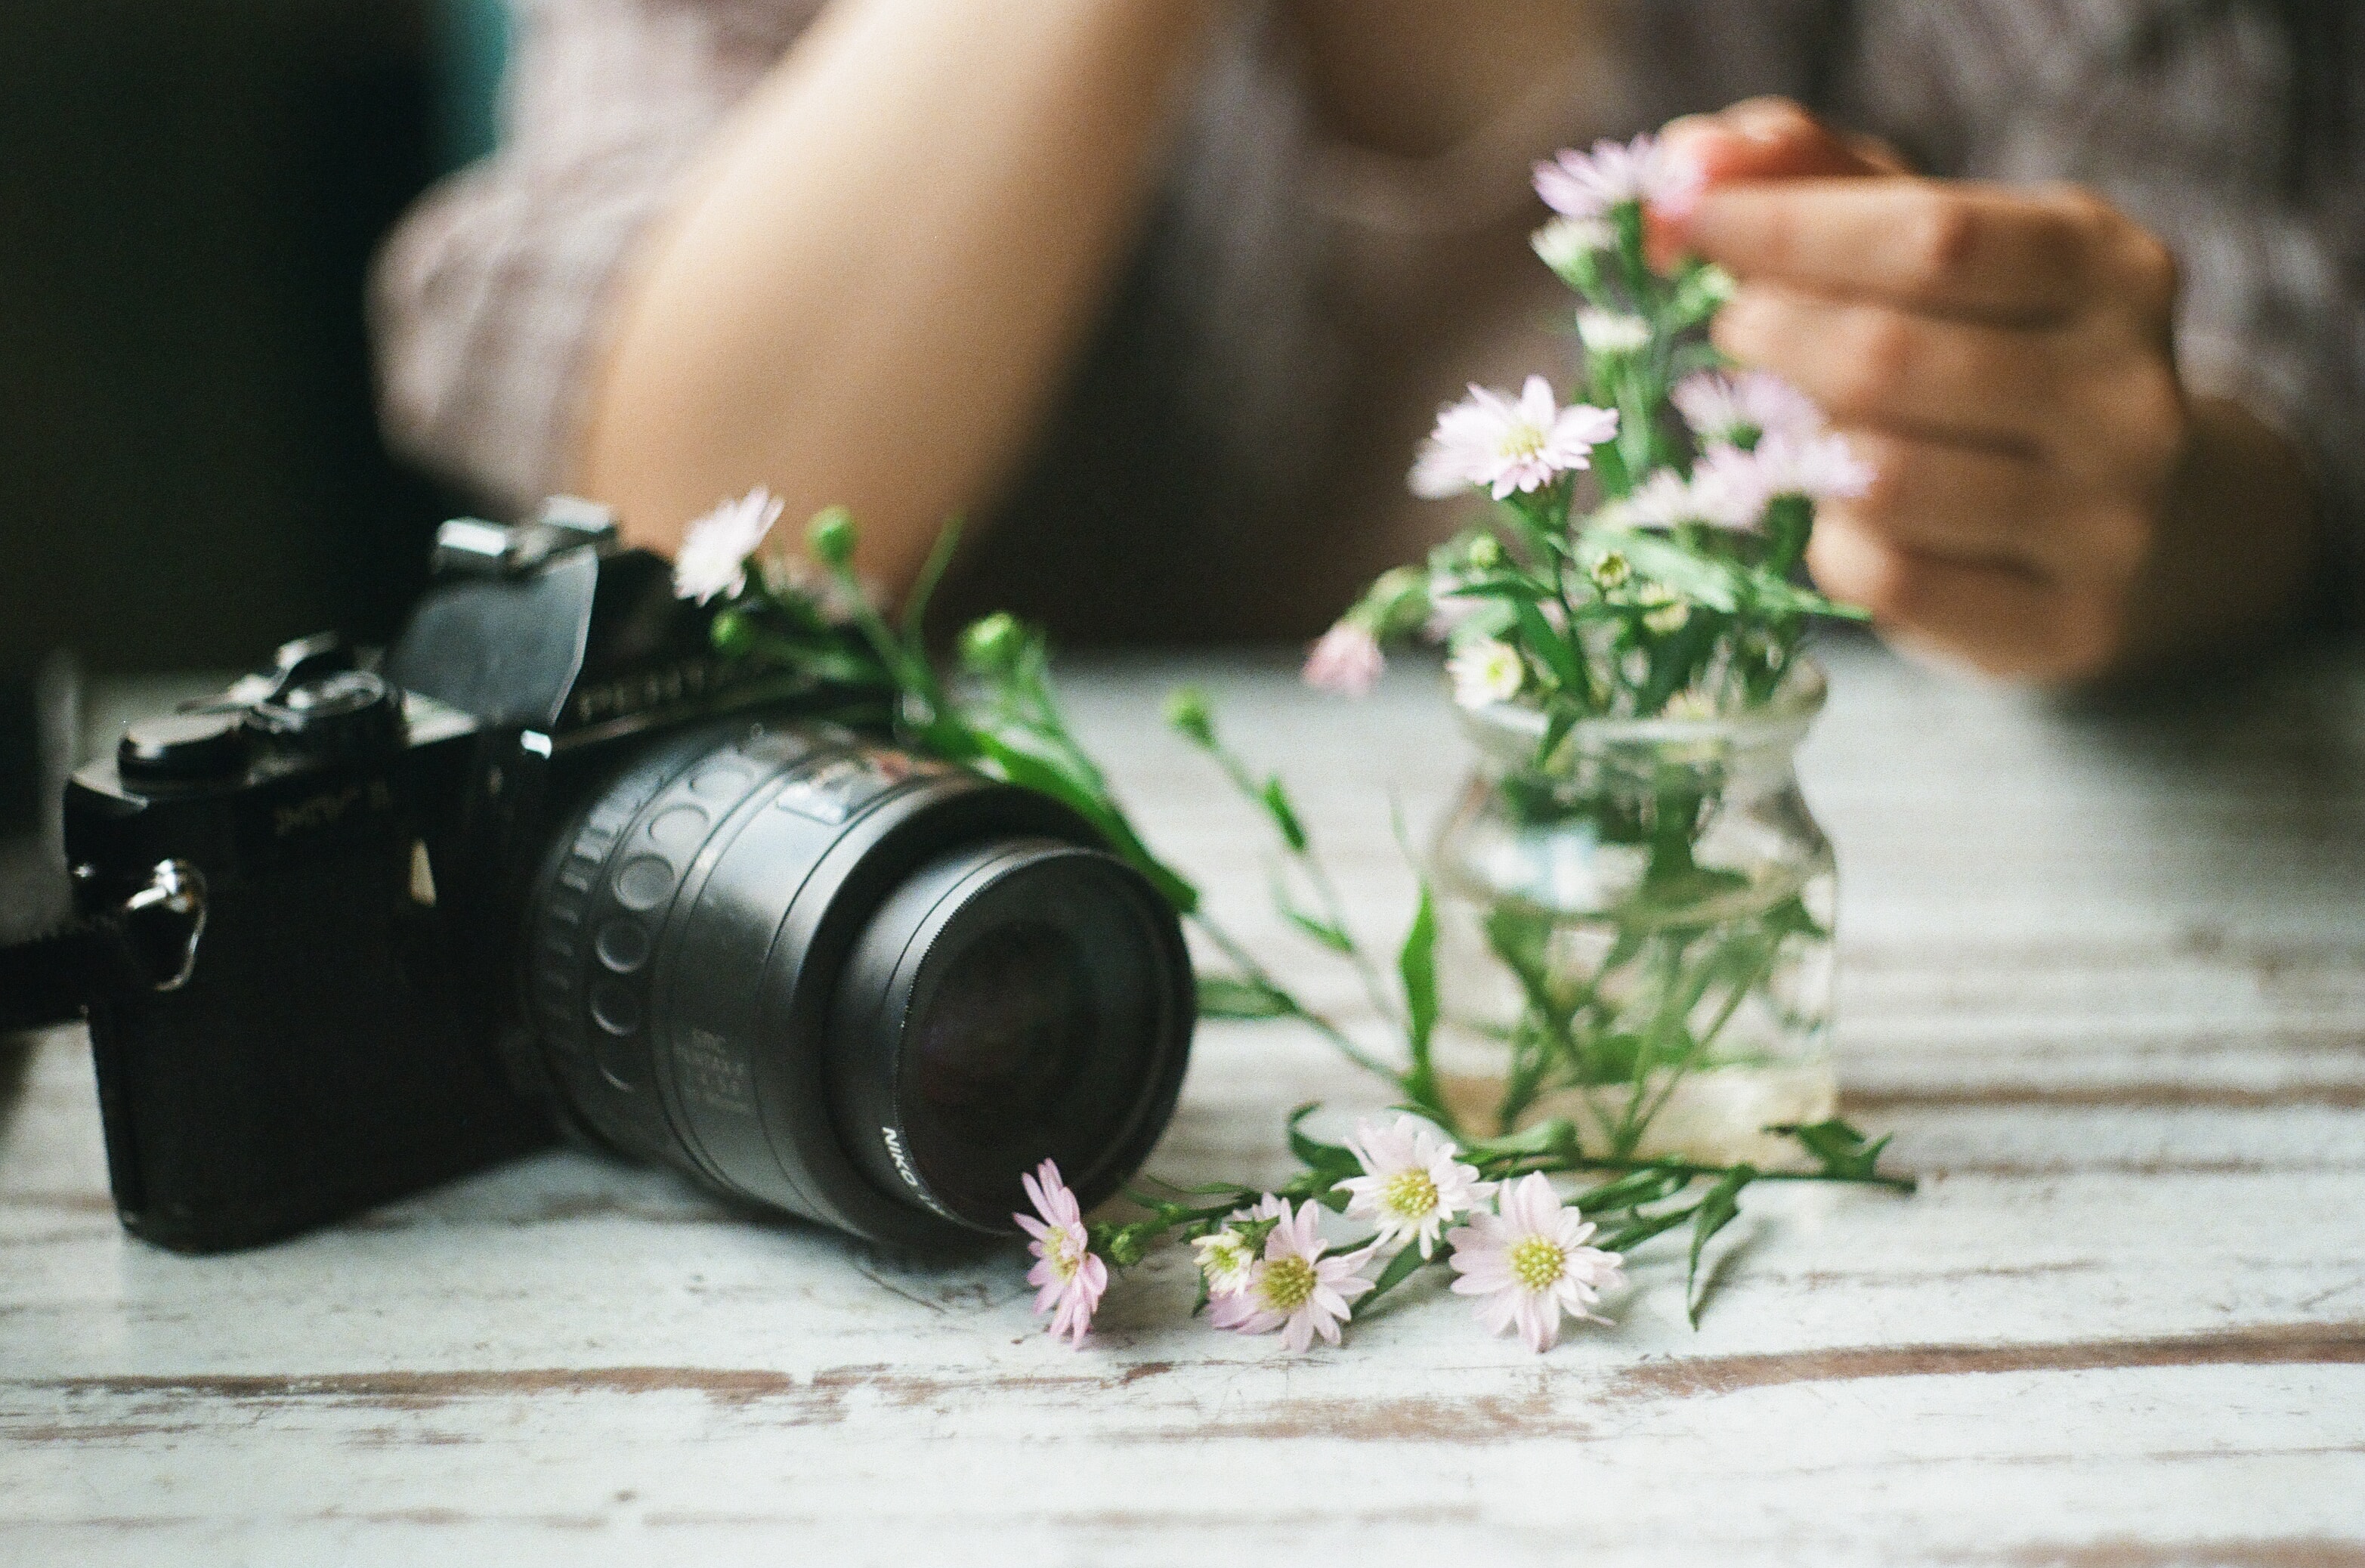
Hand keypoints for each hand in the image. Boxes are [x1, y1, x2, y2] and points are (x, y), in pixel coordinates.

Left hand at [1658, 99, 2313, 681]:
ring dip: (1794, 450)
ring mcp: (2110, 520)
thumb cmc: (1987, 349)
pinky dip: (1833, 546)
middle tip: (1727, 326)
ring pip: (1885, 483)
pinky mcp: (2067, 625)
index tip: (1683, 219)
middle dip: (1772, 338)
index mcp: (2105, 265)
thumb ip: (1812, 179)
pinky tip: (1835, 517)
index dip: (1786, 226)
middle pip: (1891, 362)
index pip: (1932, 236)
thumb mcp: (1926, 241)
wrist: (2125, 516)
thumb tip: (1692, 164)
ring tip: (1777, 421)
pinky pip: (1893, 583)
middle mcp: (2127, 391)